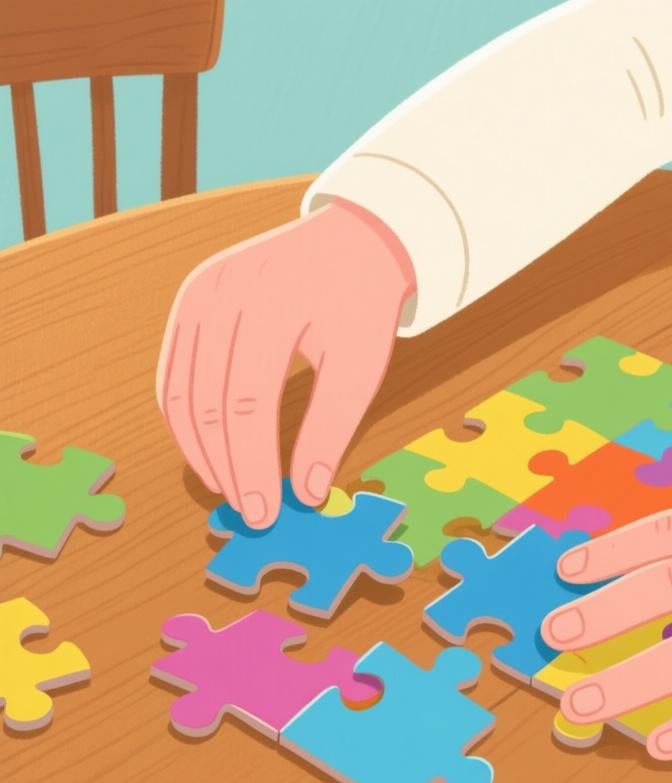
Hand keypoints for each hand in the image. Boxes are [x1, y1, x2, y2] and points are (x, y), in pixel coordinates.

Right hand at [157, 199, 415, 526]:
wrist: (352, 240)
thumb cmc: (361, 307)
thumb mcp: (361, 367)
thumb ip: (330, 429)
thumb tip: (305, 495)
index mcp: (273, 307)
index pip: (249, 405)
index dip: (253, 466)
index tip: (265, 513)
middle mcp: (224, 294)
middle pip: (208, 403)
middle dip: (227, 466)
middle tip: (249, 511)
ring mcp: (199, 293)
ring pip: (179, 391)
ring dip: (198, 450)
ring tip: (227, 487)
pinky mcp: (190, 298)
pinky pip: (172, 371)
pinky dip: (183, 419)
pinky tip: (206, 452)